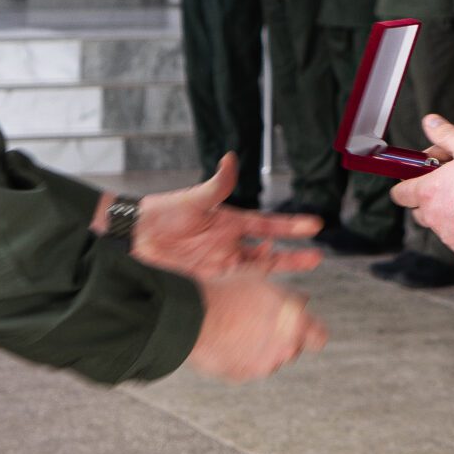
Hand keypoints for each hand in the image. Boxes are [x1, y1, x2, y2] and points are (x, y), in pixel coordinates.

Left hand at [127, 155, 323, 278]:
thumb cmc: (164, 212)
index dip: (291, 226)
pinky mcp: (207, 280)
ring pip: (255, 271)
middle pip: (268, 253)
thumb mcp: (193, 199)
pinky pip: (233, 286)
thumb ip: (216, 185)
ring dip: (274, 274)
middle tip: (317, 258)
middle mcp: (230, 243)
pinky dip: (248, 290)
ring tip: (298, 282)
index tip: (315, 226)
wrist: (136, 237)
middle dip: (293, 257)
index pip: (268, 225)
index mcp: (231, 222)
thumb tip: (230, 159)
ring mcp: (220, 263)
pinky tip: (262, 294)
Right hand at [186, 273, 327, 380]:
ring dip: (262, 350)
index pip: (319, 337)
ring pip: (271, 360)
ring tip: (240, 330)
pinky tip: (226, 341)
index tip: (302, 327)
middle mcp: (286, 346)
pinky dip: (240, 358)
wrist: (195, 316)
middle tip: (263, 324)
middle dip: (284, 339)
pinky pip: (247, 367)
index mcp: (296, 321)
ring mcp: (264, 364)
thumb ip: (289, 294)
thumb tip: (305, 298)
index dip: (310, 332)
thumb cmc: (229, 292)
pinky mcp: (243, 375)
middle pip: (294, 349)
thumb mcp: (263, 281)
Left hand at [389, 115, 453, 259]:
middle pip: (417, 209)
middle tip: (449, 184)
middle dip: (428, 197)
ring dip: (445, 213)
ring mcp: (448, 234)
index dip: (406, 183)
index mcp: (428, 192)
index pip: (400, 193)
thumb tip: (430, 122)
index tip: (418, 176)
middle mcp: (433, 216)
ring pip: (437, 223)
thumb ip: (446, 135)